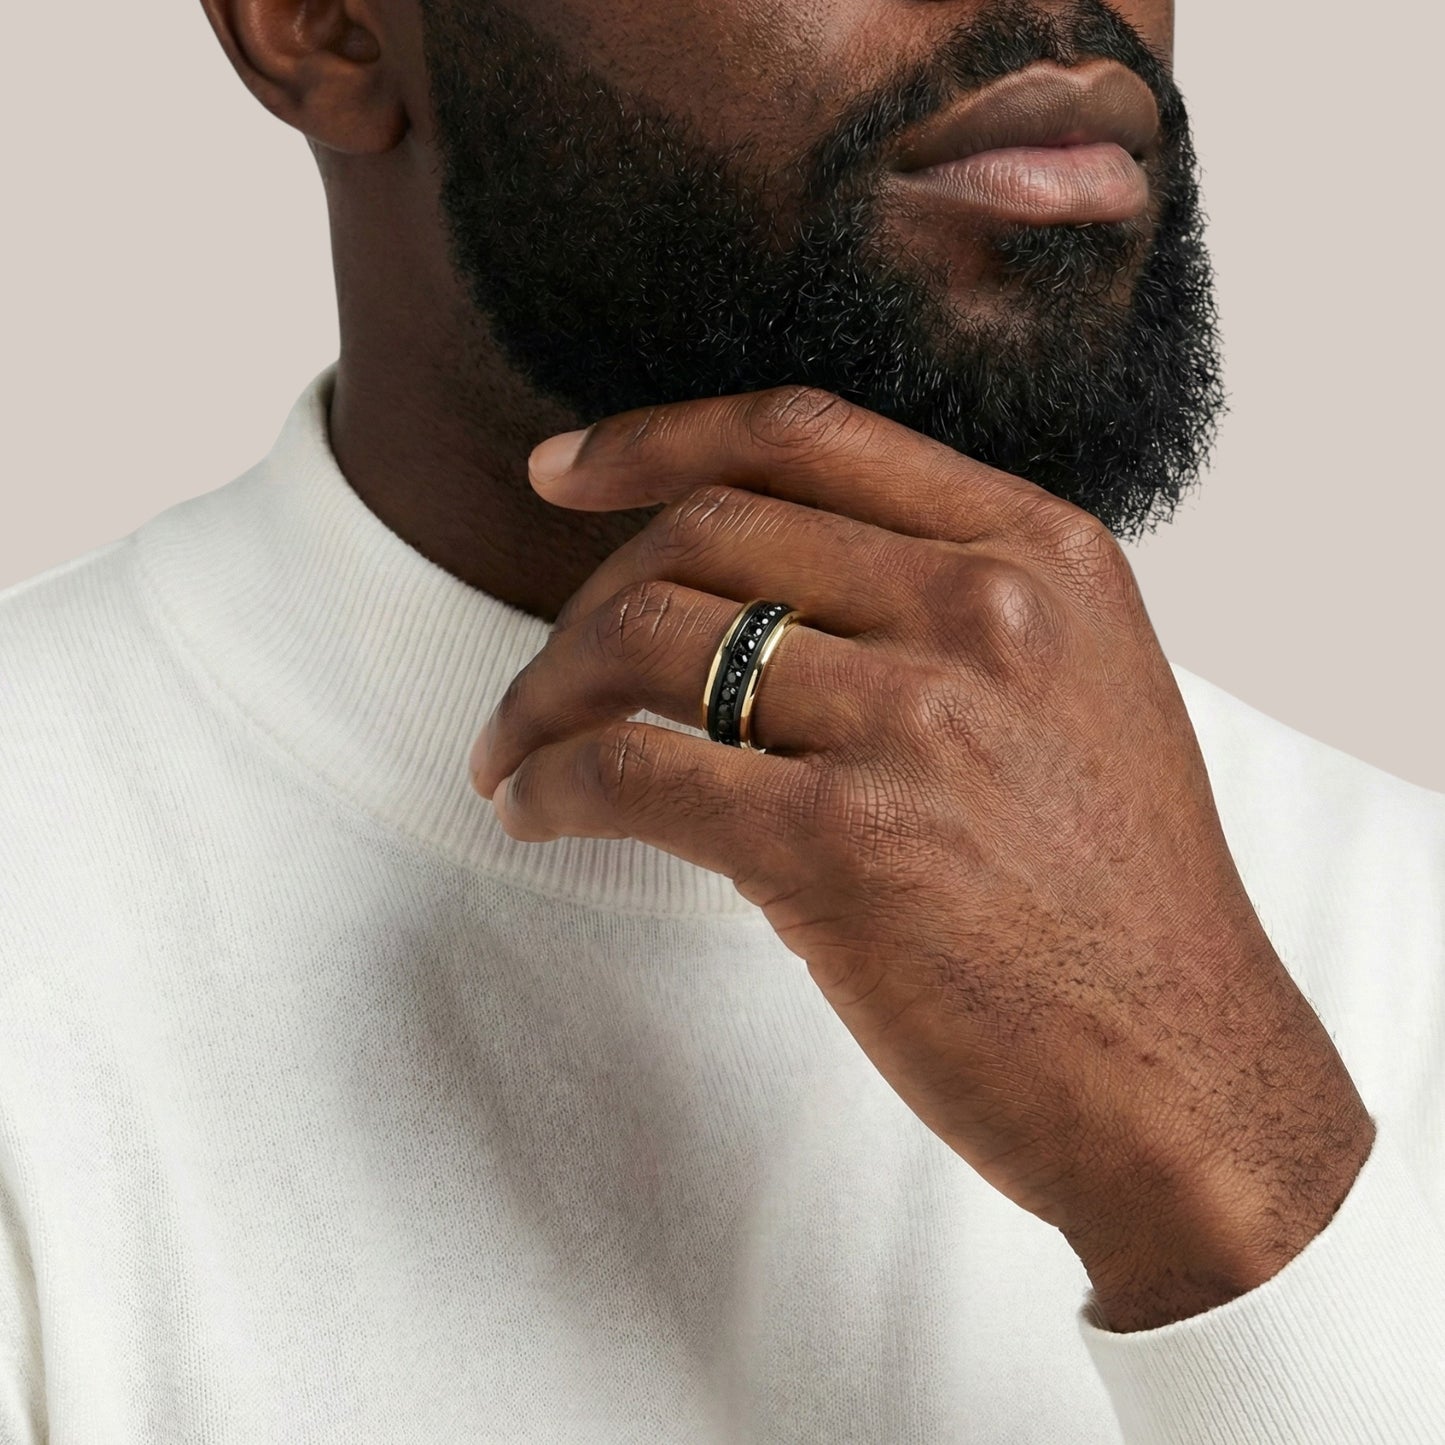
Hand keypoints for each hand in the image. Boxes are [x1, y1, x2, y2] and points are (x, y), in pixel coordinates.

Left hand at [468, 386, 1374, 1330]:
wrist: (1185, 1073)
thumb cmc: (1113, 901)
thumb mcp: (1075, 695)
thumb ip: (940, 615)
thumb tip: (740, 602)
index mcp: (1039, 552)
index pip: (804, 433)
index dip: (657, 438)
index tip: (561, 472)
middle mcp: (983, 610)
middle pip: (703, 532)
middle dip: (582, 601)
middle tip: (544, 681)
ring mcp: (919, 720)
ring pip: (647, 637)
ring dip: (543, 696)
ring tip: (513, 755)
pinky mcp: (848, 843)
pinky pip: (631, 767)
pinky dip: (549, 780)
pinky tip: (533, 811)